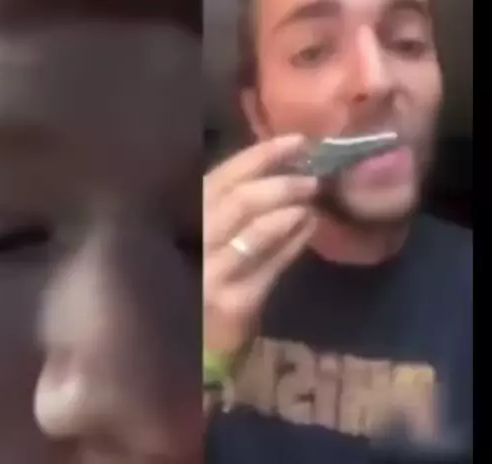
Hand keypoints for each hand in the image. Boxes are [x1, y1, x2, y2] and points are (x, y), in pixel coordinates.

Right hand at [203, 134, 318, 355]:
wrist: (185, 348)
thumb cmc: (193, 283)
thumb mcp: (198, 240)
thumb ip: (222, 210)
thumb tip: (273, 170)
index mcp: (179, 221)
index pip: (219, 179)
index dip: (259, 157)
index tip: (296, 142)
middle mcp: (191, 244)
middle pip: (238, 201)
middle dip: (281, 182)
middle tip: (312, 175)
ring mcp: (212, 275)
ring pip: (256, 230)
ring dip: (290, 208)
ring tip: (312, 198)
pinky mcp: (235, 303)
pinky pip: (272, 265)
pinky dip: (294, 241)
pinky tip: (309, 227)